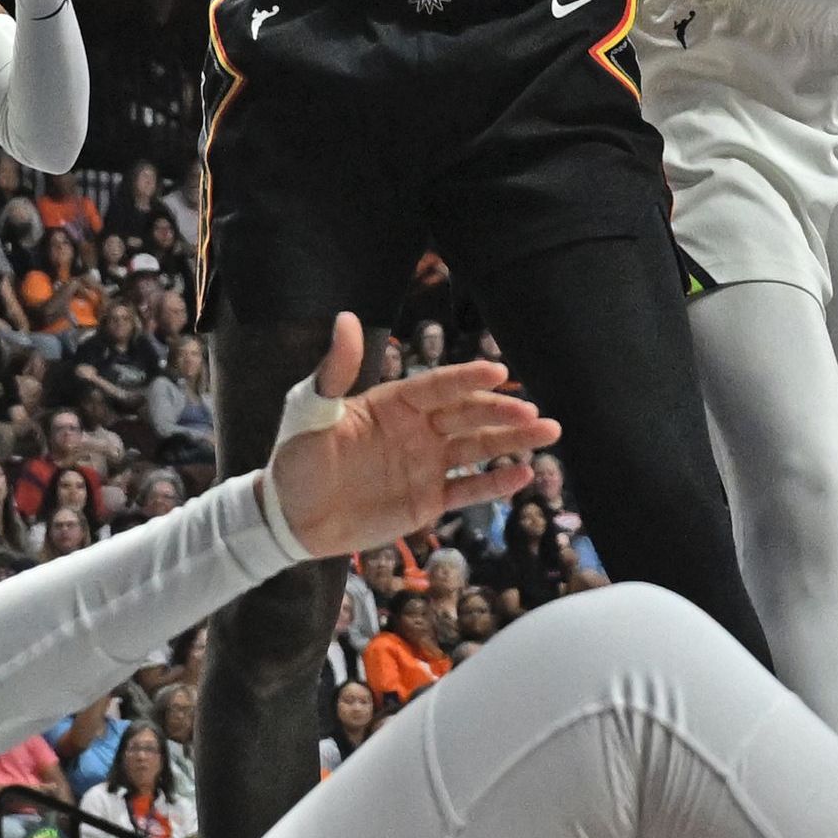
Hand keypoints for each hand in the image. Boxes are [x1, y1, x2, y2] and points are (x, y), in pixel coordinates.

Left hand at [259, 312, 561, 554]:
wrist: (289, 519)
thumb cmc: (296, 460)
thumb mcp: (309, 412)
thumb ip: (335, 371)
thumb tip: (347, 319)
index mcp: (393, 404)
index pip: (437, 387)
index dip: (465, 380)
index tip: (496, 372)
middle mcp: (417, 430)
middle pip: (468, 416)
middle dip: (502, 412)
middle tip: (534, 412)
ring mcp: (425, 465)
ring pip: (477, 449)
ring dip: (512, 441)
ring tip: (548, 434)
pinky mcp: (426, 500)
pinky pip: (467, 490)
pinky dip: (496, 484)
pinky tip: (524, 474)